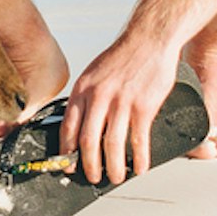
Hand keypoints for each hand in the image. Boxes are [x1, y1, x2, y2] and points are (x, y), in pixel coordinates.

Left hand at [59, 31, 184, 187]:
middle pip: (88, 141)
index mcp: (83, 89)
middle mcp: (99, 96)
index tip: (69, 164)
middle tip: (91, 177)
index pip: (68, 126)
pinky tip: (140, 167)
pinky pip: (139, 140)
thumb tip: (81, 124)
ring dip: (113, 167)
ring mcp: (122, 102)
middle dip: (89, 165)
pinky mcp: (144, 106)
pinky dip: (139, 158)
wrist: (149, 38)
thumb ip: (87, 97)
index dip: (67, 150)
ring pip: (112, 145)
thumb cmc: (123, 56)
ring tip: (115, 177)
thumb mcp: (94, 72)